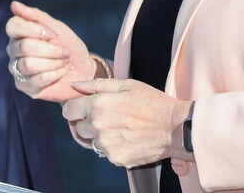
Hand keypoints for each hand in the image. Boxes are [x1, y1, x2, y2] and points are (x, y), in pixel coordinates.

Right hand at [5, 0, 99, 102]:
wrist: (83, 70)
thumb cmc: (69, 46)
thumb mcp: (57, 28)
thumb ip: (36, 16)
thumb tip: (14, 4)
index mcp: (19, 33)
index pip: (13, 26)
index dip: (35, 30)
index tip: (53, 34)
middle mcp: (14, 50)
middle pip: (24, 47)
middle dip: (50, 50)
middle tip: (65, 52)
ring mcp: (17, 69)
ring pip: (28, 64)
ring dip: (53, 63)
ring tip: (63, 62)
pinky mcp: (24, 86)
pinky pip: (35, 81)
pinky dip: (53, 75)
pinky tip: (60, 73)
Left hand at [61, 78, 191, 168]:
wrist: (174, 128)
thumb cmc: (151, 102)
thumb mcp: (125, 85)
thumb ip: (96, 85)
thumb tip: (74, 86)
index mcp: (98, 105)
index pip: (69, 111)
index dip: (74, 108)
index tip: (83, 108)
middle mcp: (98, 126)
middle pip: (78, 127)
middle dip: (88, 121)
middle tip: (108, 116)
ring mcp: (106, 144)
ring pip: (92, 141)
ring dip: (100, 135)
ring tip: (120, 127)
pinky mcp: (116, 158)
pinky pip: (105, 152)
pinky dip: (113, 146)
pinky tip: (127, 138)